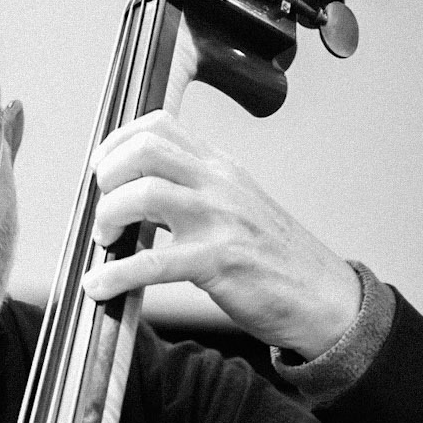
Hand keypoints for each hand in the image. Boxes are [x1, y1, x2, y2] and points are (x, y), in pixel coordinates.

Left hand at [80, 109, 361, 358]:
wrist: (324, 297)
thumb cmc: (274, 258)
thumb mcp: (235, 206)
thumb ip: (191, 192)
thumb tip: (134, 197)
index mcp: (220, 167)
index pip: (159, 125)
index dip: (117, 144)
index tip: (101, 171)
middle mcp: (218, 183)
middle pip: (145, 150)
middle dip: (108, 177)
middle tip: (104, 210)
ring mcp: (220, 220)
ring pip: (143, 195)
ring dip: (108, 217)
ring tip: (106, 243)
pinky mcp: (219, 262)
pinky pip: (152, 263)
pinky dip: (115, 275)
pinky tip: (99, 287)